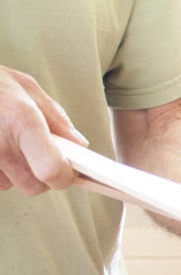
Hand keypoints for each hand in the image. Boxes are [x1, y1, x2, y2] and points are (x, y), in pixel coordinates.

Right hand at [0, 66, 89, 193]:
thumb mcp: (26, 88)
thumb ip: (56, 119)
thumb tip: (79, 145)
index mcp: (22, 122)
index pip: (52, 171)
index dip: (64, 176)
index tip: (69, 170)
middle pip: (34, 186)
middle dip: (42, 176)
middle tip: (38, 154)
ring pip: (11, 184)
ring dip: (16, 171)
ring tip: (6, 141)